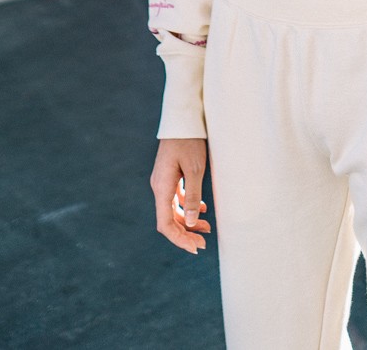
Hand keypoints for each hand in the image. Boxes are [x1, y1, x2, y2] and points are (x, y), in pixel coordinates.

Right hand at [150, 137, 210, 253]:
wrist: (183, 119)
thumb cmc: (190, 141)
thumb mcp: (195, 169)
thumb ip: (192, 196)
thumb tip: (190, 223)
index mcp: (162, 187)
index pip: (166, 224)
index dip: (180, 239)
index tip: (196, 248)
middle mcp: (159, 186)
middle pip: (168, 219)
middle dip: (185, 234)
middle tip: (203, 243)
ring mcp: (163, 181)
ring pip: (172, 209)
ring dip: (187, 221)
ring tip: (206, 228)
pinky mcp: (169, 175)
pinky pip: (175, 198)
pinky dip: (187, 207)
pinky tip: (201, 210)